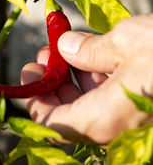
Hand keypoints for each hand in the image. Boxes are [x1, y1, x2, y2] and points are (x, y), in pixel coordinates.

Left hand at [21, 14, 152, 143]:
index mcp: (103, 119)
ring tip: (62, 47)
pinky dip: (95, 76)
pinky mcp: (139, 103)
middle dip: (53, 82)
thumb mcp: (122, 43)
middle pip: (69, 113)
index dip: (35, 99)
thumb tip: (66, 47)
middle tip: (45, 55)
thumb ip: (88, 50)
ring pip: (89, 104)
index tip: (30, 73)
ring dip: (73, 77)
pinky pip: (109, 97)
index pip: (52, 123)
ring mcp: (128, 115)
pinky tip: (89, 53)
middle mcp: (115, 126)